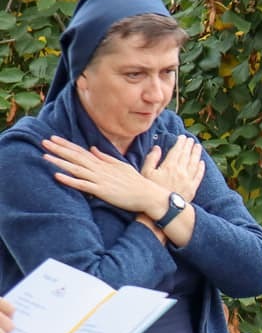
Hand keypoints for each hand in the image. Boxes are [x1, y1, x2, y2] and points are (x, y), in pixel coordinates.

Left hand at [42, 136, 167, 215]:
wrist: (148, 194)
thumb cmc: (136, 182)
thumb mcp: (121, 166)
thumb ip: (105, 157)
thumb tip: (92, 148)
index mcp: (103, 163)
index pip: (81, 151)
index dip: (67, 145)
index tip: (54, 138)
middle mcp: (99, 169)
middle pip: (76, 157)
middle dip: (59, 149)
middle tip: (44, 141)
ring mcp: (100, 179)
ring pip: (76, 169)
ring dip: (60, 162)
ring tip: (45, 156)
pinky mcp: (101, 191)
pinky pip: (82, 185)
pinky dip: (69, 180)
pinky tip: (57, 176)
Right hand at [140, 135, 205, 202]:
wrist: (162, 208)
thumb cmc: (151, 190)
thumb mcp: (146, 173)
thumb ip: (151, 159)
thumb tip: (157, 147)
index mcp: (169, 166)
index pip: (177, 151)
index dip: (180, 143)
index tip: (182, 137)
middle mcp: (181, 171)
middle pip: (187, 155)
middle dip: (189, 146)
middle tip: (191, 140)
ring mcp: (188, 180)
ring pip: (195, 163)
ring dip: (197, 154)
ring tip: (198, 147)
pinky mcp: (193, 188)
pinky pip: (199, 176)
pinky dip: (201, 168)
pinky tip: (202, 163)